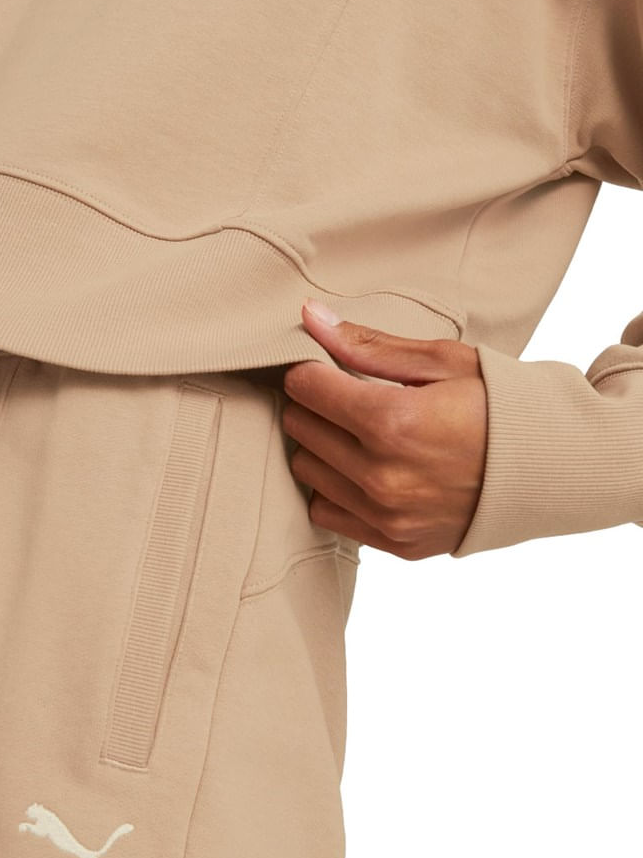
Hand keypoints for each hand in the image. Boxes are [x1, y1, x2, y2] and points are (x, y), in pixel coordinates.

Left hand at [281, 299, 487, 559]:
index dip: (309, 371)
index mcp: (393, 422)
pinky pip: (328, 513)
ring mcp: (388, 514)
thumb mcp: (442, 361)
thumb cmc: (502, 405)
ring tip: (357, 433)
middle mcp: (383, 475)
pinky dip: (336, 490)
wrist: (555, 468)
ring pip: (308, 472)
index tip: (324, 368)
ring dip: (321, 448)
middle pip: (301, 429)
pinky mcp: (395, 541)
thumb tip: (310, 316)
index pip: (305, 388)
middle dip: (315, 406)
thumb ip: (368, 345)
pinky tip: (364, 470)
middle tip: (344, 397)